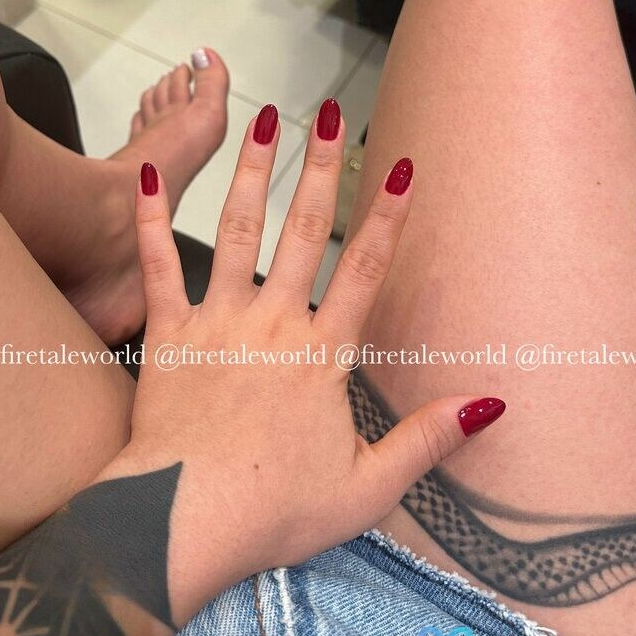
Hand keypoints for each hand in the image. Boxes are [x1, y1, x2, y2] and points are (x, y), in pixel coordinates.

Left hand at [109, 101, 505, 621]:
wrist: (183, 524)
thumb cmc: (276, 511)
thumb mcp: (368, 487)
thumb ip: (428, 441)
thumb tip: (488, 404)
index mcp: (322, 354)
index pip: (365, 269)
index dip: (386, 216)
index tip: (400, 166)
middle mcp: (273, 322)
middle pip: (304, 230)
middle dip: (321, 167)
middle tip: (328, 111)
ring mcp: (216, 321)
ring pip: (237, 230)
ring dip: (253, 171)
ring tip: (262, 120)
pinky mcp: (167, 334)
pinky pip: (157, 267)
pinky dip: (151, 221)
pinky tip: (147, 176)